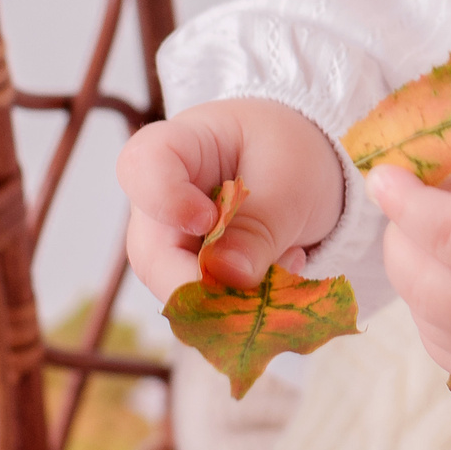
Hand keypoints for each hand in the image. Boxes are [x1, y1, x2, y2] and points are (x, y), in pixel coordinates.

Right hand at [118, 99, 346, 295]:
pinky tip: (284, 270)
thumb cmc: (292, 153)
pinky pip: (203, 304)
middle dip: (202, 281)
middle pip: (152, 250)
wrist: (309, 170)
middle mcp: (162, 199)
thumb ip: (260, 227)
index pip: (141, 166)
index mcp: (181, 145)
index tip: (206, 220)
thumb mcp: (291, 179)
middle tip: (256, 284)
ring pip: (176, 287)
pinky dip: (244, 302)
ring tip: (288, 263)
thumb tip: (228, 277)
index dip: (164, 200)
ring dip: (232, 295)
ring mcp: (172, 240)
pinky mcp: (192, 273)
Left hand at [371, 149, 450, 396]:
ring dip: (411, 278)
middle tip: (400, 213)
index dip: (407, 205)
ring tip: (428, 245)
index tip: (383, 179)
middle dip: (399, 244)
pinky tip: (448, 282)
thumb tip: (403, 195)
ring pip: (428, 320)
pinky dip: (428, 311)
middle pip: (431, 287)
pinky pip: (441, 347)